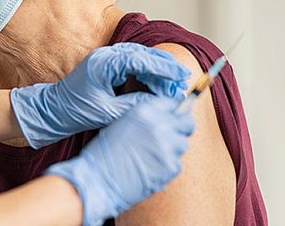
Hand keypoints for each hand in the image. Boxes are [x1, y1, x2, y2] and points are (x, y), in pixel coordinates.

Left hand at [10, 42, 189, 148]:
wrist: (53, 110)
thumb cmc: (75, 111)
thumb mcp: (109, 112)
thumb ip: (135, 105)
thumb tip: (160, 102)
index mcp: (103, 63)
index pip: (140, 60)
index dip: (163, 68)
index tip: (180, 76)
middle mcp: (105, 56)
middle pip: (142, 54)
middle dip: (164, 67)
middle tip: (182, 80)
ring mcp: (105, 58)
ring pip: (139, 57)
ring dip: (157, 69)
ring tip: (174, 83)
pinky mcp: (106, 65)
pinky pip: (131, 63)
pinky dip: (146, 72)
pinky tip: (157, 83)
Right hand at [46, 95, 194, 225]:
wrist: (98, 179)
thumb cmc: (104, 153)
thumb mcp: (122, 123)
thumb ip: (145, 118)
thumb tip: (166, 118)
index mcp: (145, 111)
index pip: (173, 103)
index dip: (175, 111)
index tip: (174, 117)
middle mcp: (159, 125)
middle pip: (187, 122)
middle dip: (182, 128)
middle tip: (173, 135)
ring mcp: (167, 147)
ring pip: (182, 144)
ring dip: (172, 149)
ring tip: (153, 156)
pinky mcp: (170, 167)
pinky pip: (177, 164)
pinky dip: (167, 167)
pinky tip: (150, 168)